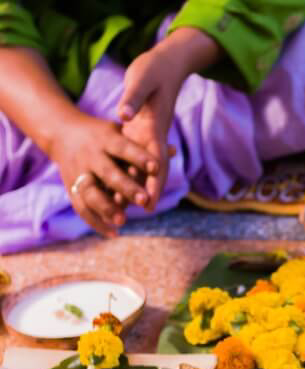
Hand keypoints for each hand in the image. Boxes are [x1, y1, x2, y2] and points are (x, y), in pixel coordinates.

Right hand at [49, 113, 158, 237]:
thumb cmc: (103, 134)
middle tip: (145, 201)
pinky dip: (96, 222)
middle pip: (108, 173)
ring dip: (106, 208)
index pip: (124, 148)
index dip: (139, 158)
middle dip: (126, 187)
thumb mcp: (120, 132)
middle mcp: (90, 156)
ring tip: (123, 221)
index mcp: (105, 139)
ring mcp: (78, 172)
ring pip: (90, 192)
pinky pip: (81, 207)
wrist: (61, 133)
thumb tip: (176, 150)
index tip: (157, 168)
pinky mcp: (71, 187)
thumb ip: (145, 145)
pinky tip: (114, 233)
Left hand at [117, 28, 220, 207]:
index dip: (153, 183)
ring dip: (136, 185)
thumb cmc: (154, 69)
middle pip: (152, 171)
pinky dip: (128, 170)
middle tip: (139, 212)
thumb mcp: (142, 80)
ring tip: (124, 204)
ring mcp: (148, 136)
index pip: (157, 162)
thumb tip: (124, 116)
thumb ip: (133, 99)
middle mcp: (154, 137)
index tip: (148, 202)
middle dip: (147, 191)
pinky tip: (116, 182)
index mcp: (156, 128)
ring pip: (142, 166)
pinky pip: (134, 156)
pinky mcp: (141, 132)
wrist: (167, 63)